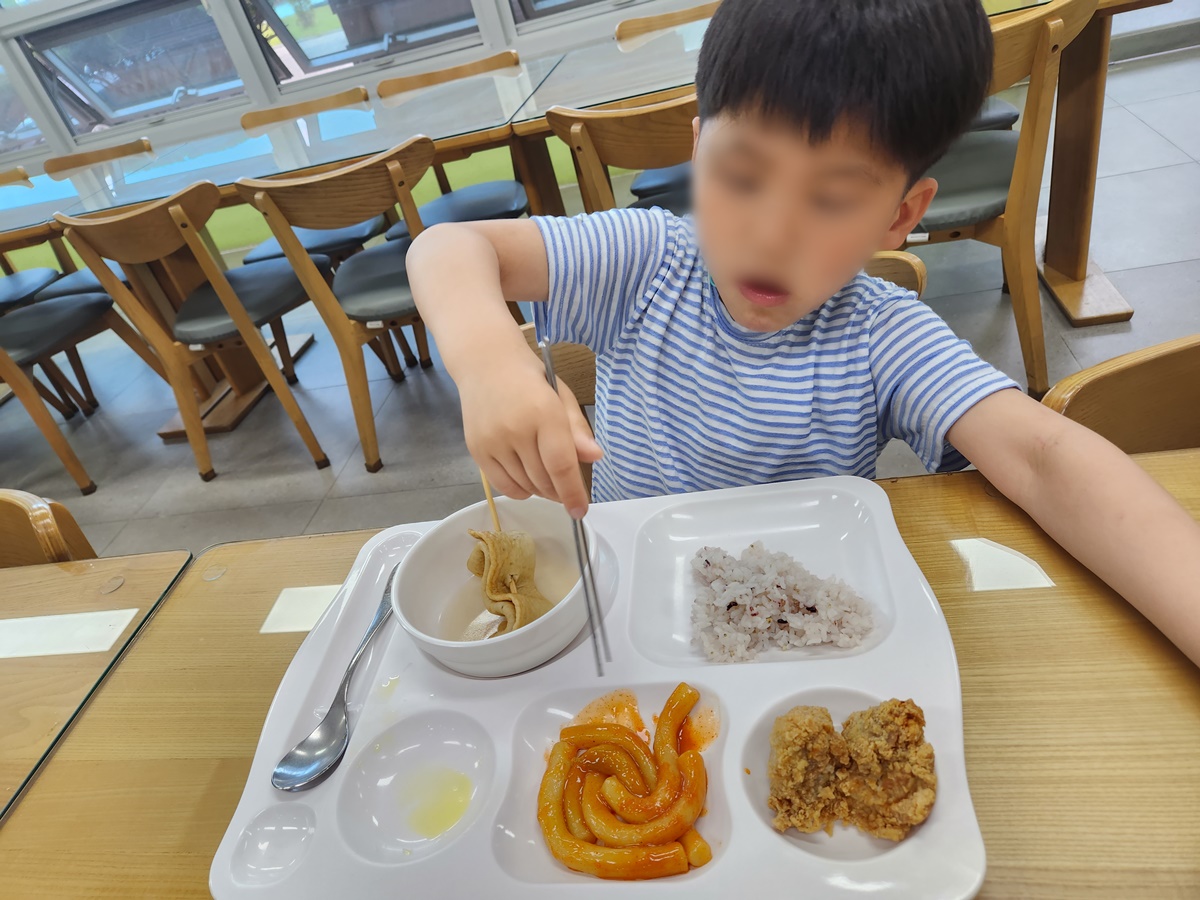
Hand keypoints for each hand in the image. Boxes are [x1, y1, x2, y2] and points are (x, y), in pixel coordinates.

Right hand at [459, 355, 602, 517]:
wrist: (485, 363)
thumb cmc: (530, 378)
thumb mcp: (561, 396)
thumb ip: (578, 430)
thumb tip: (595, 457)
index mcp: (543, 412)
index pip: (561, 465)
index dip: (573, 493)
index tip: (581, 510)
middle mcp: (515, 429)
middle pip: (544, 480)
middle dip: (560, 492)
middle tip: (567, 488)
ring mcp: (493, 441)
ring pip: (525, 486)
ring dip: (541, 490)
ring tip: (547, 476)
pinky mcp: (477, 450)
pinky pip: (503, 486)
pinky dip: (520, 490)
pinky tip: (528, 478)